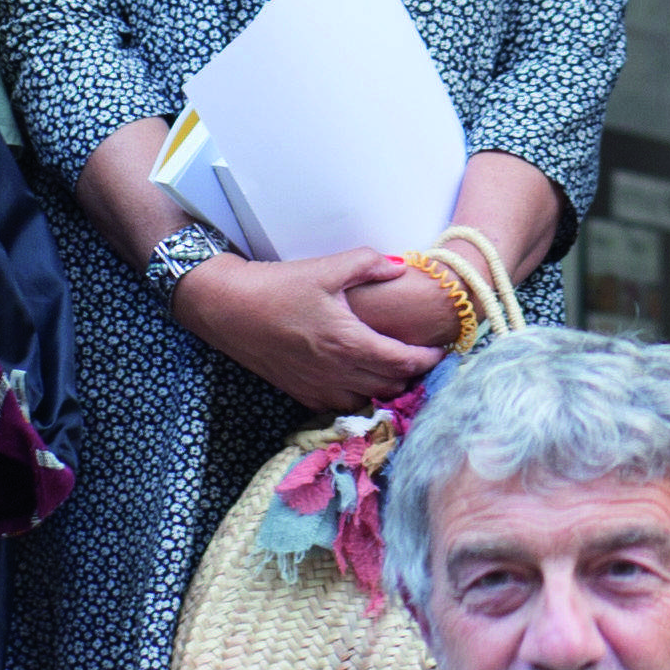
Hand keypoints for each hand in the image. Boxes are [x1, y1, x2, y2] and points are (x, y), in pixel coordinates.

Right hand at [177, 246, 446, 413]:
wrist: (230, 309)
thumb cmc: (279, 286)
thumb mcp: (326, 268)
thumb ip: (369, 264)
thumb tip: (401, 268)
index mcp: (348, 341)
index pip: (403, 361)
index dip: (427, 358)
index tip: (440, 349)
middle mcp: (337, 371)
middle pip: (392, 384)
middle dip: (413, 373)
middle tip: (424, 357)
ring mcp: (318, 387)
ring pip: (369, 399)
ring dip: (387, 386)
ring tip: (396, 367)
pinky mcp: (302, 394)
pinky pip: (343, 405)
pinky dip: (360, 396)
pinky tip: (362, 377)